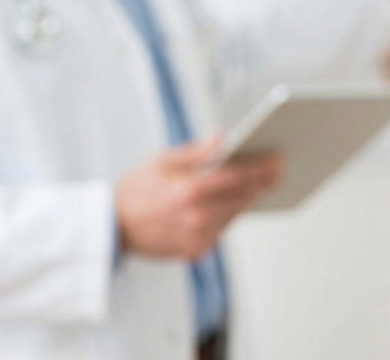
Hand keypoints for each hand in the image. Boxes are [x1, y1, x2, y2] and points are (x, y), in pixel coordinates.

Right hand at [116, 137, 282, 260]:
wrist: (110, 227)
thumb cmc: (134, 189)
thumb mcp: (161, 161)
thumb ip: (196, 151)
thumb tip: (221, 137)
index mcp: (188, 190)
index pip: (238, 176)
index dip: (262, 167)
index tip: (278, 159)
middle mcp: (196, 217)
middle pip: (243, 198)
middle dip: (263, 182)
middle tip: (279, 170)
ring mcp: (197, 238)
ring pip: (235, 215)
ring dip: (248, 199)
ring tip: (262, 183)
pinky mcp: (195, 251)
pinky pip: (222, 230)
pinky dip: (229, 215)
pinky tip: (236, 202)